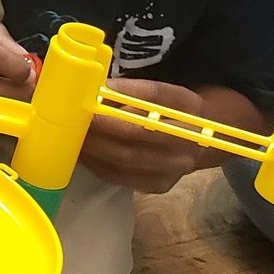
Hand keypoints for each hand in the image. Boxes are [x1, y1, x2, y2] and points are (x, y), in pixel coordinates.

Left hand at [81, 79, 218, 193]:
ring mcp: (175, 167)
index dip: (123, 94)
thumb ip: (130, 91)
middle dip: (101, 125)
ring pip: (127, 158)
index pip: (155, 95)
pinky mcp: (159, 185)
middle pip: (139, 131)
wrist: (202, 141)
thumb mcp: (160, 93)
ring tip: (71, 135)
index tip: (95, 91)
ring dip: (94, 146)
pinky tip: (81, 153)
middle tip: (74, 117)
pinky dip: (96, 164)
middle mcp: (187, 138)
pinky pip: (120, 176)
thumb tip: (89, 88)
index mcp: (188, 106)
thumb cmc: (169, 110)